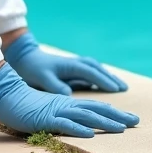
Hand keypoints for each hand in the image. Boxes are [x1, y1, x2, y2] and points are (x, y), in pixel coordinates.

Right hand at [0, 63, 138, 138]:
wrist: (4, 95)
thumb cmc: (24, 104)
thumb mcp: (48, 110)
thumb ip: (63, 114)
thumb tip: (78, 122)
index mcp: (68, 103)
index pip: (95, 107)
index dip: (113, 112)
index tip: (130, 119)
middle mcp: (66, 105)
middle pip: (96, 110)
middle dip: (117, 116)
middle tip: (136, 121)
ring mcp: (56, 111)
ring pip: (85, 116)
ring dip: (104, 122)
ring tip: (121, 129)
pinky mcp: (45, 118)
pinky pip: (64, 124)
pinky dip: (78, 128)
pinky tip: (89, 133)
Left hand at [4, 31, 127, 94]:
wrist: (26, 58)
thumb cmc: (34, 69)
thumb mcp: (42, 78)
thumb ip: (55, 86)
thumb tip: (68, 94)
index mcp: (70, 64)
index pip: (91, 72)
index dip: (103, 80)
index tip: (115, 89)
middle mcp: (76, 63)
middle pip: (98, 69)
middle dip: (111, 78)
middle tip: (125, 88)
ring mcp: (76, 65)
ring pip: (97, 70)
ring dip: (108, 77)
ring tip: (121, 87)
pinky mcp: (74, 70)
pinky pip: (92, 73)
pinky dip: (101, 78)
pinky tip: (107, 86)